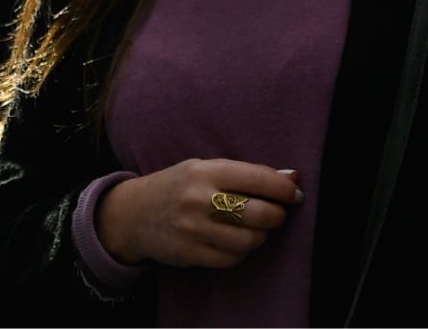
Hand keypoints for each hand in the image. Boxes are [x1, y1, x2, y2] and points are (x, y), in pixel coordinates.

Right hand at [94, 160, 300, 268]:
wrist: (133, 213)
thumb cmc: (177, 187)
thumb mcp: (203, 169)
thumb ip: (245, 173)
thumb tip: (292, 177)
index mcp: (204, 171)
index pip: (258, 178)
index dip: (284, 189)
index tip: (294, 194)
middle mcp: (198, 199)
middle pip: (260, 213)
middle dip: (276, 215)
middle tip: (274, 214)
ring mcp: (193, 228)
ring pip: (251, 240)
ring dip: (259, 236)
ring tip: (252, 228)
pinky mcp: (190, 253)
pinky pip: (233, 258)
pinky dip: (240, 252)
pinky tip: (232, 241)